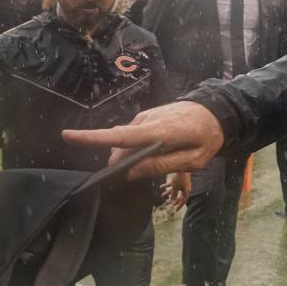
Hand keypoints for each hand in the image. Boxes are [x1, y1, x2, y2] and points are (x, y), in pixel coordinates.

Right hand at [62, 101, 223, 179]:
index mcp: (158, 131)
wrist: (218, 111)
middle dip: (123, 163)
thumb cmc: (208, 137)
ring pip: (128, 143)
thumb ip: (161, 166)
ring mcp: (146, 117)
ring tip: (163, 158)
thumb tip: (130, 172)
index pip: (120, 136)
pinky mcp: (147, 117)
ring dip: (136, 155)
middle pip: (120, 146)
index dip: (93, 138)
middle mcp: (147, 121)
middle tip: (144, 173)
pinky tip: (159, 150)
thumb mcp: (192, 160)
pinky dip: (140, 147)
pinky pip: (135, 136)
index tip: (67, 135)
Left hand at [160, 172, 190, 209]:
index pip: (183, 201)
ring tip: (162, 195)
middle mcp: (185, 188)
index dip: (179, 206)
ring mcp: (182, 184)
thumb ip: (173, 195)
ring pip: (175, 190)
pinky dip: (167, 186)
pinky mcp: (179, 180)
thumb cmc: (180, 177)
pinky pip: (173, 184)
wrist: (182, 167)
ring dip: (168, 193)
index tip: (175, 210)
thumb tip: (172, 202)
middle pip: (179, 196)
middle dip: (173, 199)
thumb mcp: (175, 187)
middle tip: (169, 203)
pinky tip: (161, 187)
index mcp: (187, 191)